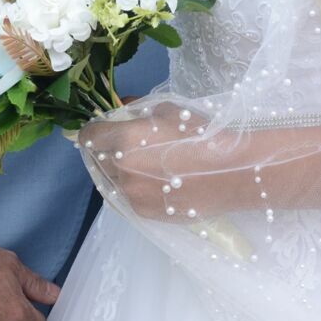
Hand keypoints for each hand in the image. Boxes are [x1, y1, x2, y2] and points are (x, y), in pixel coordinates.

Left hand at [81, 104, 234, 220]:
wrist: (230, 174)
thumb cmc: (202, 136)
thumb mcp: (171, 111)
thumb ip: (141, 109)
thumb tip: (125, 108)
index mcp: (124, 140)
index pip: (90, 136)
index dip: (94, 131)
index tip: (102, 130)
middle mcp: (121, 169)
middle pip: (99, 160)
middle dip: (108, 152)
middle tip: (128, 147)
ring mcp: (131, 194)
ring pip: (113, 181)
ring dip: (121, 172)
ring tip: (145, 167)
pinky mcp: (143, 212)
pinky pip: (129, 197)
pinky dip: (135, 189)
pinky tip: (156, 183)